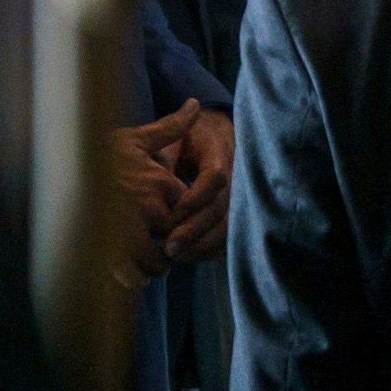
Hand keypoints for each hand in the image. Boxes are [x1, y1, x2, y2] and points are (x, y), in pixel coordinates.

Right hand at [107, 101, 198, 287]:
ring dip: (154, 263)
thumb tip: (196, 103)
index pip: (185, 208)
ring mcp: (128, 231)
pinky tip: (126, 271)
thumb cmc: (94, 153)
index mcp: (158, 180)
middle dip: (167, 239)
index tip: (161, 213)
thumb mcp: (134, 137)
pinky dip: (135, 279)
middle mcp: (148, 206)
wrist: (51, 171)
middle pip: (174, 235)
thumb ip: (170, 127)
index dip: (175, 213)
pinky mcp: (108, 254)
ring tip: (140, 256)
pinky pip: (135, 278)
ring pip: (158, 260)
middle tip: (151, 239)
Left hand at [163, 107, 234, 263]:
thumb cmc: (184, 137)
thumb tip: (153, 181)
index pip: (216, 176)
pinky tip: (187, 256)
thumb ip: (163, 155)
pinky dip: (209, 248)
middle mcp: (233, 172)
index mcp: (217, 148)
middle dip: (195, 229)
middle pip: (222, 206)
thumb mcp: (172, 137)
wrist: (211, 134)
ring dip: (202, 244)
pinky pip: (228, 233)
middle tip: (168, 247)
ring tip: (174, 256)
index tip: (172, 213)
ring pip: (228, 224)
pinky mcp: (234, 209)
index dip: (196, 197)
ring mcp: (237, 192)